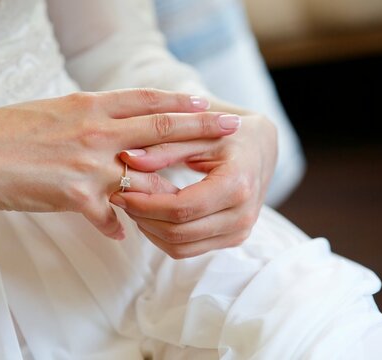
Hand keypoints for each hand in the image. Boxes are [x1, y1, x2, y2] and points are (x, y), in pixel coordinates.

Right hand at [0, 89, 239, 239]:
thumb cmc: (6, 131)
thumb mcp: (52, 112)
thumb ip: (87, 118)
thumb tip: (109, 122)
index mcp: (89, 106)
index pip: (146, 100)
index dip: (179, 102)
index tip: (206, 104)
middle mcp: (96, 132)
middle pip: (160, 129)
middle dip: (201, 129)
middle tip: (233, 128)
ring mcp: (90, 164)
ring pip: (144, 177)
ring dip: (165, 189)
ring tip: (188, 198)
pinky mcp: (76, 196)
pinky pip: (109, 216)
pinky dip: (116, 225)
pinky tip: (122, 234)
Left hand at [110, 111, 276, 257]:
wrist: (261, 149)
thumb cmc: (230, 135)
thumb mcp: (200, 133)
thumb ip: (164, 146)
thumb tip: (127, 158)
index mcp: (237, 185)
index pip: (181, 208)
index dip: (145, 204)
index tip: (120, 192)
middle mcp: (242, 215)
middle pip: (178, 233)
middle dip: (143, 218)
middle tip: (120, 198)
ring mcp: (240, 231)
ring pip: (180, 247)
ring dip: (150, 230)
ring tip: (133, 206)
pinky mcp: (233, 239)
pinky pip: (189, 249)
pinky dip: (164, 236)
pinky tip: (152, 214)